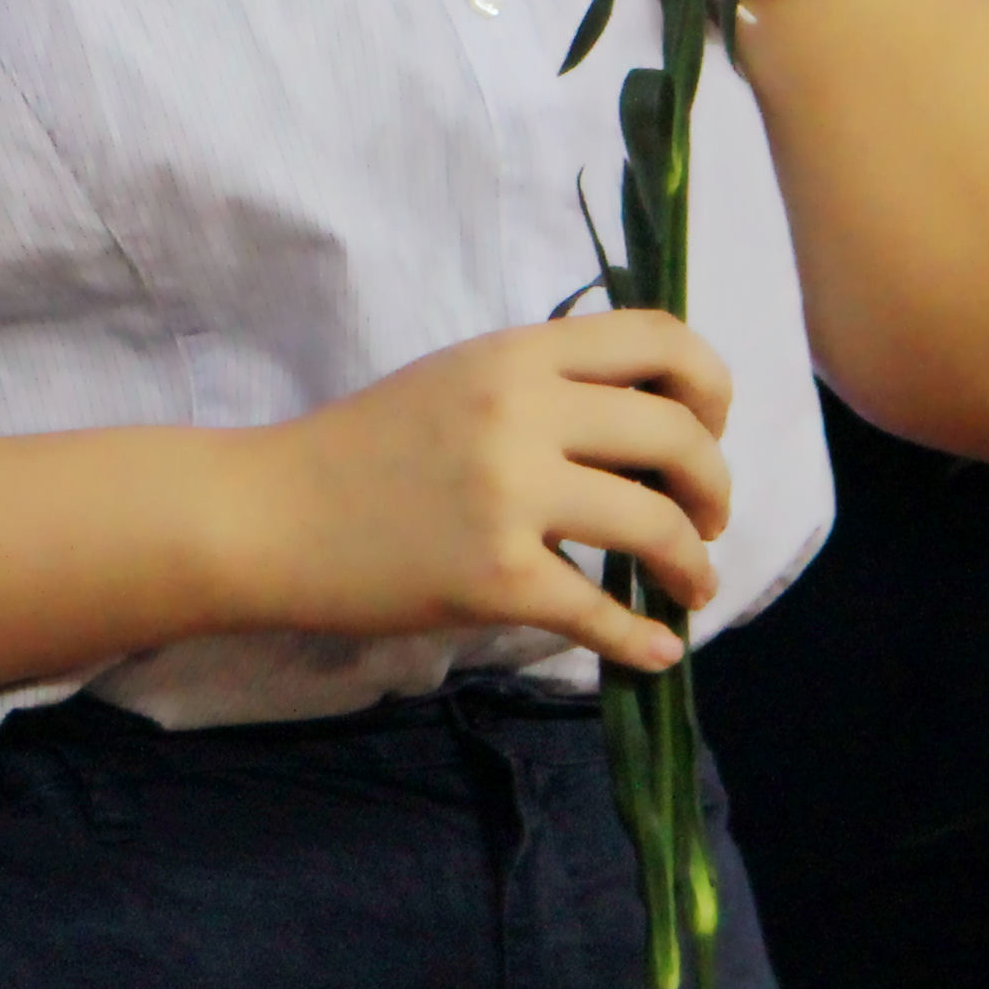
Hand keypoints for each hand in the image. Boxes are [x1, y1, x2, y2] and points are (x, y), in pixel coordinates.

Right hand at [225, 311, 735, 672]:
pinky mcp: (494, 579)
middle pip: (676, 436)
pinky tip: (656, 650)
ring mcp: (510, 497)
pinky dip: (642, 640)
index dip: (710, 385)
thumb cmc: (366, 444)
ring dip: (694, 564)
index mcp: (518, 353)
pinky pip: (600, 614)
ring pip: (656, 526)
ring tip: (692, 585)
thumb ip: (547, 383)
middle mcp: (523, 412)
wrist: (273, 512)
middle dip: (715, 487)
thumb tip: (650, 423)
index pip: (660, 338)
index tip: (708, 428)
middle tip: (710, 520)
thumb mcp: (461, 377)